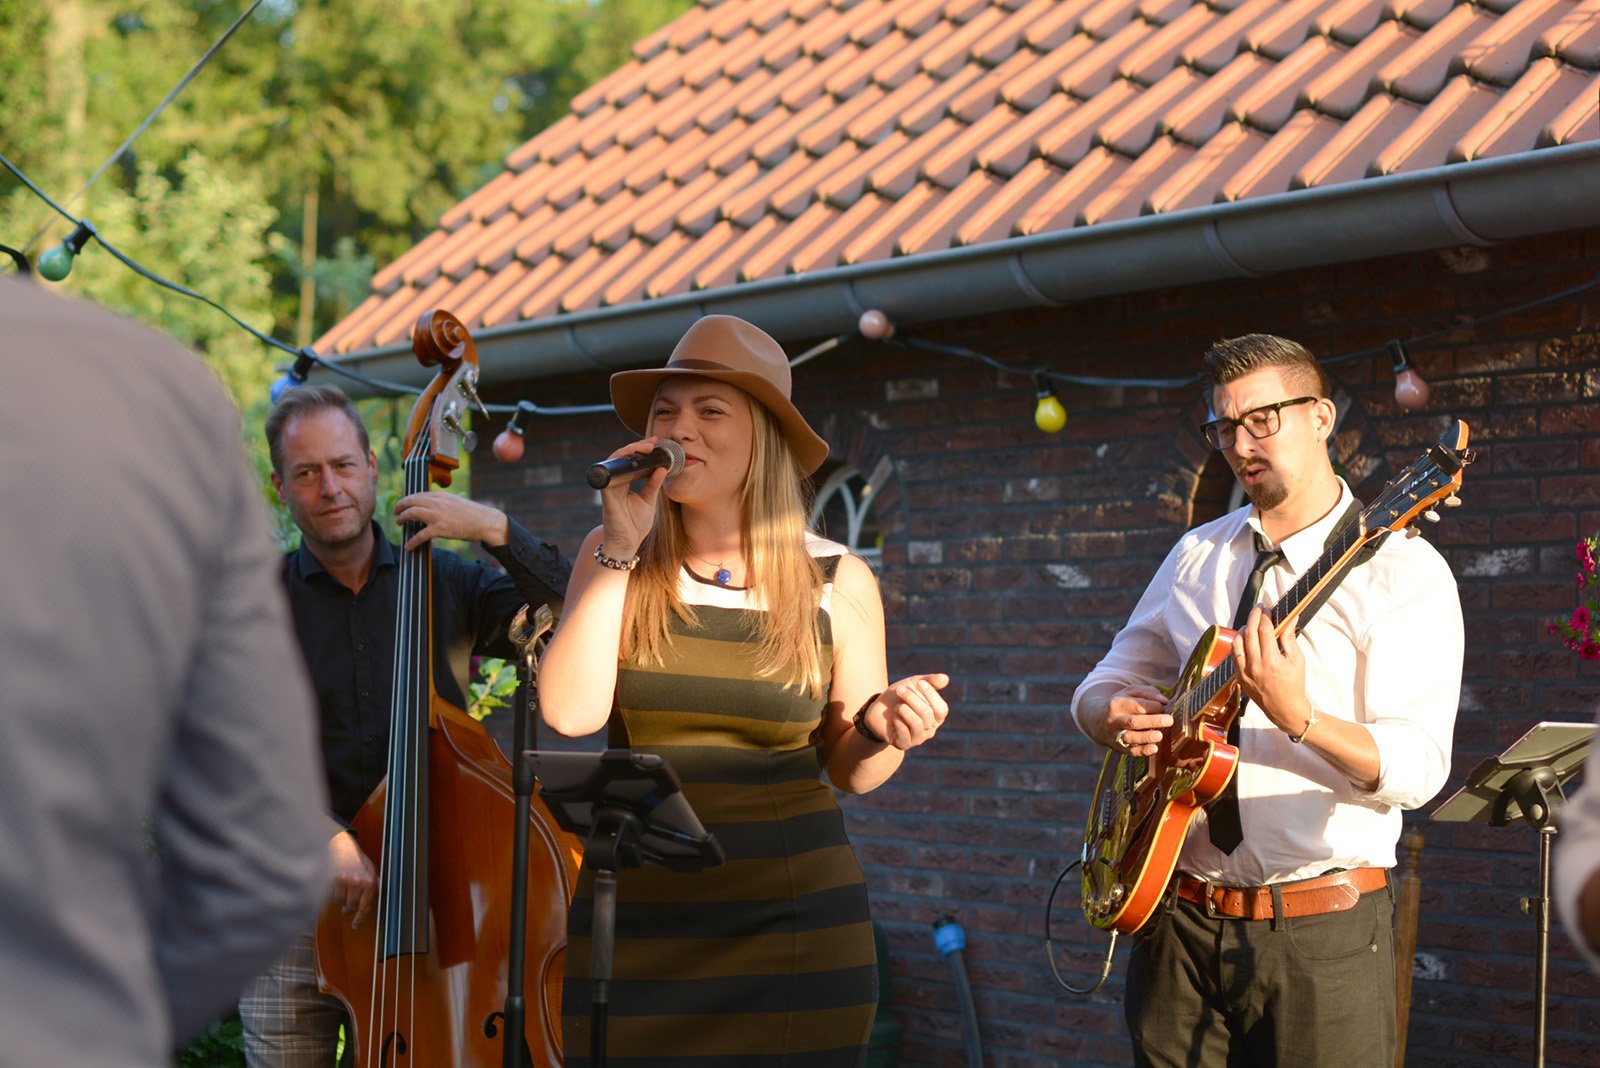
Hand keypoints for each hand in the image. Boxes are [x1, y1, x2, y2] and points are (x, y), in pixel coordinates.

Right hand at [328, 831, 376, 929]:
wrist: (340, 844)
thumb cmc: (355, 857)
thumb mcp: (370, 868)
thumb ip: (374, 883)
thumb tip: (378, 896)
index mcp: (370, 881)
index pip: (366, 907)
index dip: (360, 918)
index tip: (356, 925)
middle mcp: (359, 882)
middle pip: (352, 907)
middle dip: (349, 907)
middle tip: (346, 906)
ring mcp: (345, 881)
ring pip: (341, 902)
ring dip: (341, 899)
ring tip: (341, 888)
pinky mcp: (332, 879)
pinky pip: (331, 895)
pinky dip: (332, 893)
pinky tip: (334, 884)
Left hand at [394, 491, 508, 550]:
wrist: (485, 521)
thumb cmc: (472, 514)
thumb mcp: (456, 502)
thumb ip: (443, 503)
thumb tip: (431, 507)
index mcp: (441, 495)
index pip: (419, 494)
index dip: (408, 499)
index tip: (404, 504)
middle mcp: (437, 503)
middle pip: (411, 501)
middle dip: (400, 506)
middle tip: (396, 512)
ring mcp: (438, 515)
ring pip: (412, 513)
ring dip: (402, 518)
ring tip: (399, 523)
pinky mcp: (440, 529)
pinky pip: (420, 535)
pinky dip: (412, 541)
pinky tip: (408, 546)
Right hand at [596, 437, 668, 559]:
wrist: (627, 545)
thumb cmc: (635, 526)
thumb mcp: (649, 502)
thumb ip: (653, 486)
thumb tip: (663, 469)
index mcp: (624, 485)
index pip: (631, 463)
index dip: (641, 452)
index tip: (655, 444)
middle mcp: (615, 484)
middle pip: (622, 459)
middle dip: (636, 447)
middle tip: (652, 442)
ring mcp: (610, 489)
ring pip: (614, 462)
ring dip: (628, 452)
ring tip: (644, 447)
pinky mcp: (607, 496)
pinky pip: (610, 475)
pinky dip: (619, 465)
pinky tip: (631, 459)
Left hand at [867, 673, 949, 750]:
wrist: (879, 709)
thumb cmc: (900, 696)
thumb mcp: (914, 684)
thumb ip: (930, 681)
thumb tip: (945, 678)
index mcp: (936, 716)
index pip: (942, 709)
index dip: (931, 695)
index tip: (919, 683)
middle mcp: (930, 729)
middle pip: (927, 714)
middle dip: (912, 698)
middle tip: (900, 689)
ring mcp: (917, 738)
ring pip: (916, 723)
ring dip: (904, 709)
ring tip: (897, 705)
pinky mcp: (903, 744)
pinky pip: (903, 731)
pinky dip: (897, 720)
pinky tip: (893, 716)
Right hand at [1103, 685, 1170, 756]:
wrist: (1097, 720)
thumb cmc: (1120, 704)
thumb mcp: (1130, 692)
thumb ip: (1148, 692)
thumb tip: (1165, 701)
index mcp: (1117, 703)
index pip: (1138, 705)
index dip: (1154, 706)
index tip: (1164, 707)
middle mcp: (1114, 720)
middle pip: (1133, 721)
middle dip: (1152, 721)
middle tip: (1169, 720)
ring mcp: (1114, 735)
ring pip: (1130, 737)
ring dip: (1146, 737)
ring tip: (1160, 736)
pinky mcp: (1118, 747)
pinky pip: (1130, 751)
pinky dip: (1142, 751)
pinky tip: (1154, 749)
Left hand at [1232, 607, 1312, 733]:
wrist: (1285, 708)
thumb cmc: (1294, 684)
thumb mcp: (1297, 660)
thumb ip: (1290, 638)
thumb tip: (1291, 618)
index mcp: (1271, 662)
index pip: (1264, 631)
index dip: (1265, 616)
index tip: (1267, 609)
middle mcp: (1255, 666)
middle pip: (1249, 633)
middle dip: (1253, 617)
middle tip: (1258, 608)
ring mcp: (1244, 673)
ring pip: (1237, 643)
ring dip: (1243, 629)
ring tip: (1251, 623)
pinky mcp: (1239, 677)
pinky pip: (1234, 655)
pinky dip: (1239, 644)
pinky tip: (1246, 639)